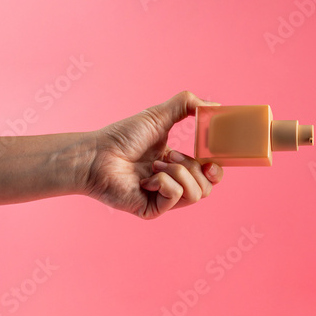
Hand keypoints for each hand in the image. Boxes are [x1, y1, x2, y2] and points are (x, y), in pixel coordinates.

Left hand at [83, 91, 223, 218]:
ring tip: (156, 164)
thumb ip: (187, 105)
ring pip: (196, 194)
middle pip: (207, 187)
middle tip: (172, 157)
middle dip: (194, 168)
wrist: (98, 153)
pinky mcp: (153, 210)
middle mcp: (172, 184)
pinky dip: (164, 182)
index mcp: (177, 165)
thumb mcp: (159, 115)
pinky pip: (176, 197)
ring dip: (179, 173)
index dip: (216, 169)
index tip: (212, 160)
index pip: (208, 175)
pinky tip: (146, 178)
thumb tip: (215, 106)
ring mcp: (163, 199)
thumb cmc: (123, 136)